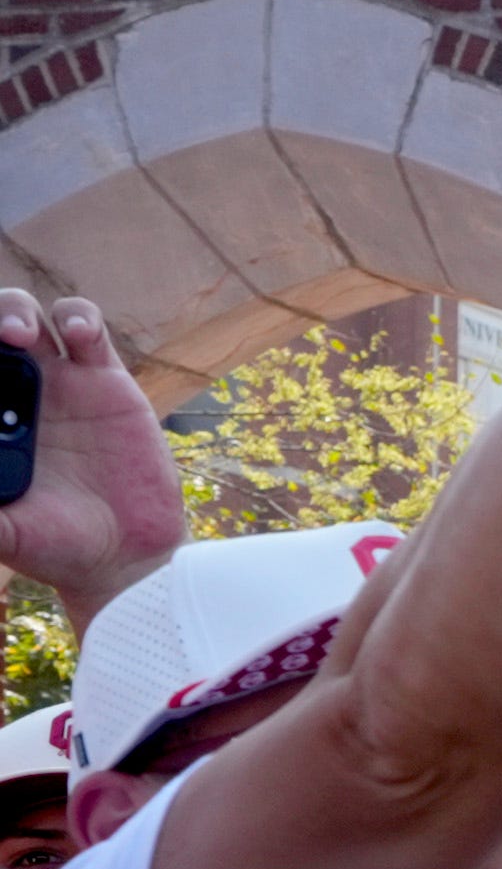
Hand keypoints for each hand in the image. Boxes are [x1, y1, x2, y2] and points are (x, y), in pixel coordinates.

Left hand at [0, 293, 190, 623]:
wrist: (123, 555)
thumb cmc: (53, 546)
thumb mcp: (6, 533)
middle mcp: (11, 393)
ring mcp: (57, 382)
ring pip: (27, 318)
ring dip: (14, 312)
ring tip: (17, 335)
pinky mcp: (105, 378)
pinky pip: (87, 330)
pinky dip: (79, 320)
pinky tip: (77, 335)